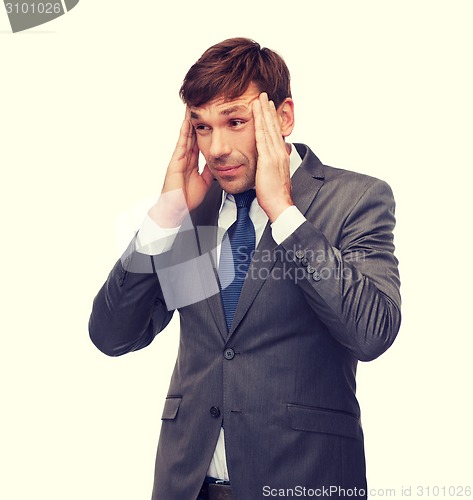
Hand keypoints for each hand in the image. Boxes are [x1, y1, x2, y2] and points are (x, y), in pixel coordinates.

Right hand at [148, 108, 213, 226]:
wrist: (177, 208)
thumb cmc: (187, 198)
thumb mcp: (205, 181)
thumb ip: (209, 171)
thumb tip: (217, 163)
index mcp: (192, 161)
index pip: (199, 140)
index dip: (204, 127)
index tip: (210, 116)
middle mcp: (185, 156)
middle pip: (192, 132)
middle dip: (196, 118)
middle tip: (201, 102)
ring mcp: (179, 157)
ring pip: (186, 133)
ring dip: (189, 119)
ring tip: (193, 104)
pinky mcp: (176, 160)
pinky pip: (182, 142)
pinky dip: (184, 130)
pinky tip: (187, 119)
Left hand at [253, 93, 292, 222]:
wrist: (279, 204)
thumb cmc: (275, 195)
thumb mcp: (275, 176)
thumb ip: (273, 166)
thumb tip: (273, 162)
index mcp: (281, 156)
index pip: (275, 133)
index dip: (272, 119)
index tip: (268, 107)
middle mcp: (279, 152)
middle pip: (273, 127)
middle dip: (268, 110)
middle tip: (264, 95)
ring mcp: (274, 155)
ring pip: (268, 129)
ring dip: (264, 112)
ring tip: (260, 99)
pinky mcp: (268, 160)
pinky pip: (262, 138)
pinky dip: (260, 124)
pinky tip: (256, 114)